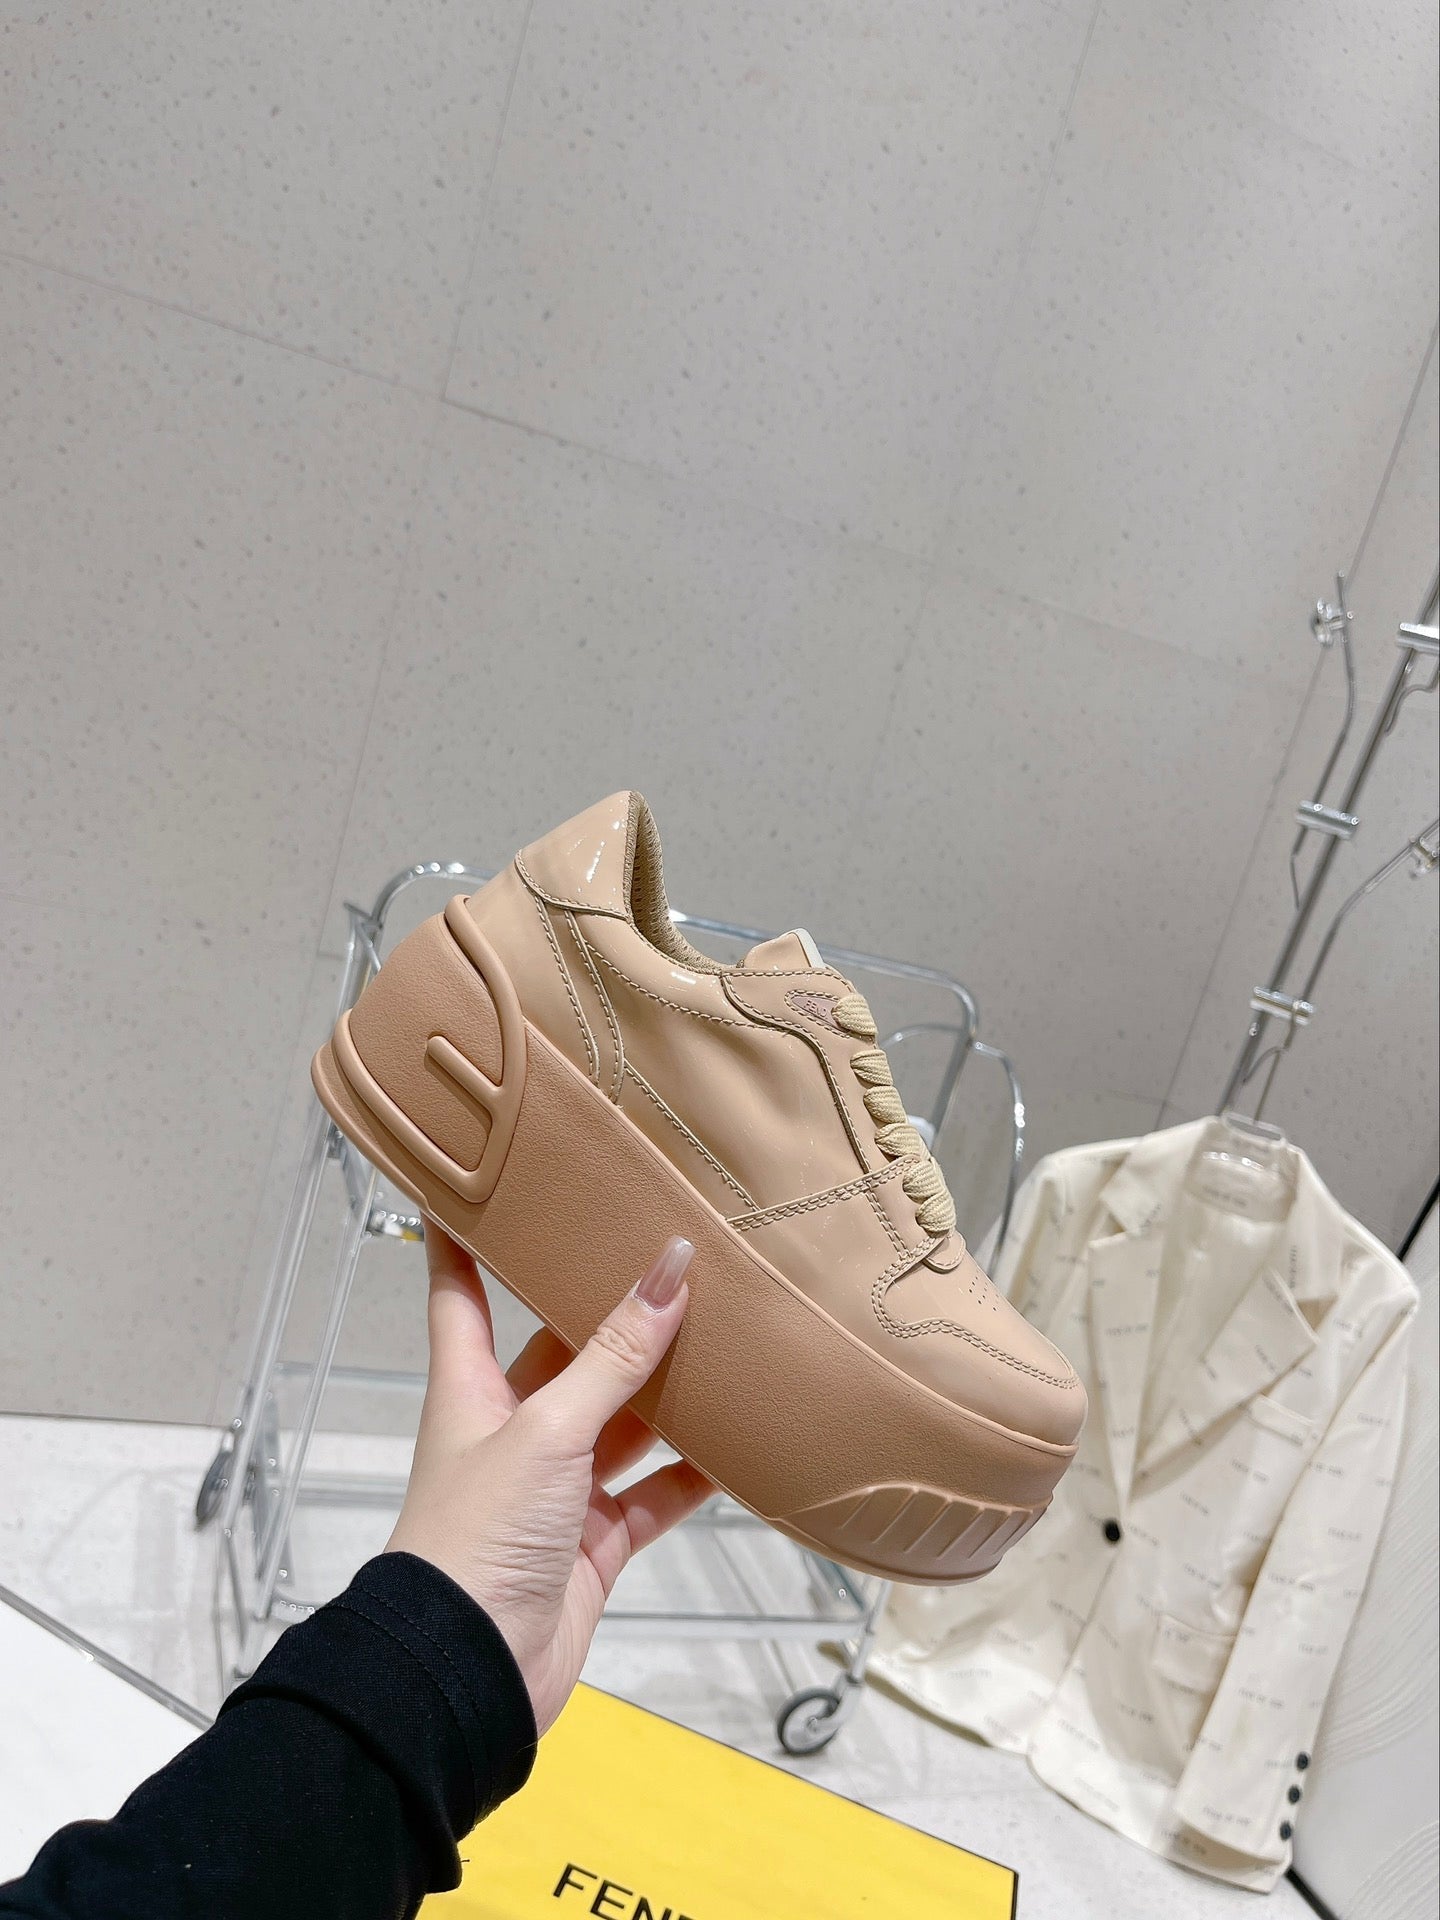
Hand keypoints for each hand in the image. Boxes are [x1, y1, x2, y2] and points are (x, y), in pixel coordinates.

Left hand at [387, 1224, 713, 1733]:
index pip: (460, 1292)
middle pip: (561, 1352)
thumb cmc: (476, 1537)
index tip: (474, 1182)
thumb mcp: (548, 1429)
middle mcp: (511, 1430)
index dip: (462, 1237)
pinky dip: (692, 1472)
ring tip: (723, 1333)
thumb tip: (670, 1268)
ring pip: (617, 1420)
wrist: (468, 1674)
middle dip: (607, 1311)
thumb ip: (614, 1355)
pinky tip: (739, 1443)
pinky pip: (652, 1494)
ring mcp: (554, 1490)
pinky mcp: (594, 1543)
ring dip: (662, 1389)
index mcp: (470, 1390)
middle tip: (662, 1250)